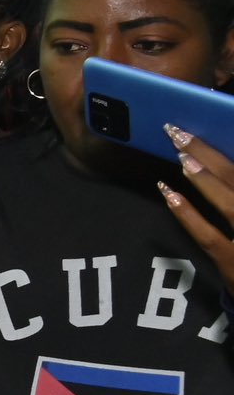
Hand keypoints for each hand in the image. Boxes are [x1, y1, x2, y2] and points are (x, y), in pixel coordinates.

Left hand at [162, 126, 233, 281]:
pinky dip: (187, 212)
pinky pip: (207, 235)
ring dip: (204, 177)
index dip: (220, 152)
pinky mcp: (232, 261)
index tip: (198, 132)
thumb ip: (228, 190)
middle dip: (209, 154)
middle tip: (179, 133)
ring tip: (181, 155)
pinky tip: (168, 193)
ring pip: (228, 203)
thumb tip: (214, 169)